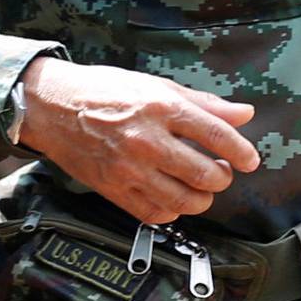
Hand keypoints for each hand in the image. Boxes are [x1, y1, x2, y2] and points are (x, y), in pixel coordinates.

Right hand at [16, 57, 259, 226]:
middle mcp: (147, 140)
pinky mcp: (113, 189)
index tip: (249, 160)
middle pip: (205, 174)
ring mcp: (129, 169)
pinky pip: (154, 214)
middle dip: (222, 177)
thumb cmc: (103, 91)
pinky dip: (172, 212)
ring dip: (201, 199)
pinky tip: (173, 199)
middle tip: (220, 172)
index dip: (241, 152)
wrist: (52, 107)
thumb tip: (243, 113)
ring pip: (183, 201)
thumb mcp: (155, 86)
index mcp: (161, 108)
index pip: (217, 136)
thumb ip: (203, 103)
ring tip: (201, 188)